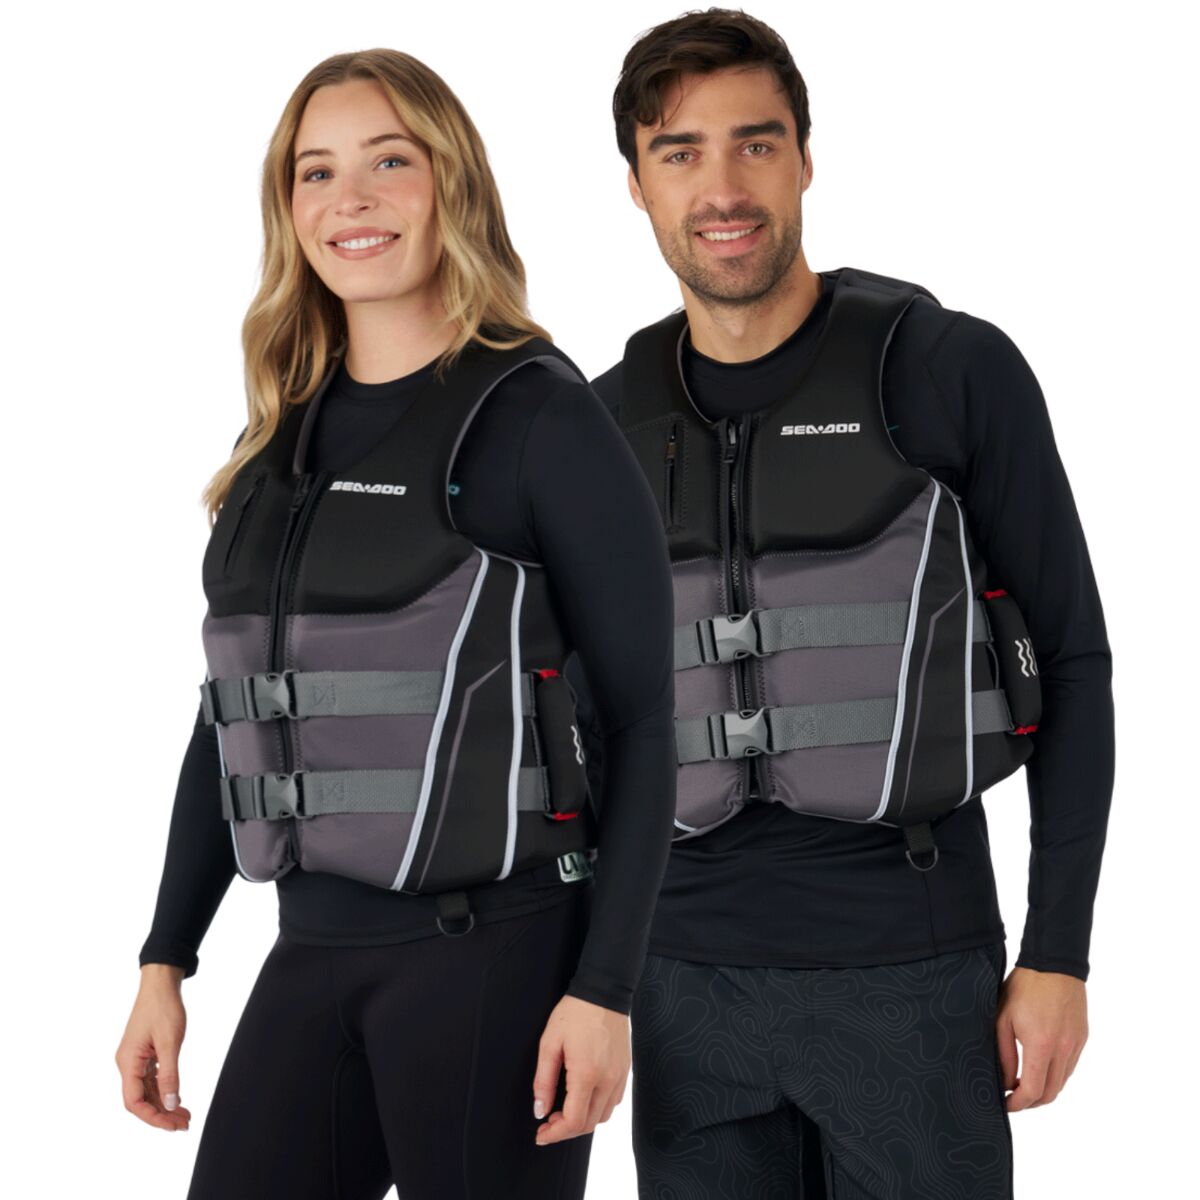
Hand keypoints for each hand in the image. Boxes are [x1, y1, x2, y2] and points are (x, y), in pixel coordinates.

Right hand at [115, 965, 192, 1130]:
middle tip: (185, 1124)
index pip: (135, 1102)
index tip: (173, 1125)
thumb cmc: (164, 1007)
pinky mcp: (143, 1053)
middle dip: (162, 1115)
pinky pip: (150, 1079)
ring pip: (146, 1091)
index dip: (153, 1117)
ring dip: (164, 1104)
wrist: (161, 982)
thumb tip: (171, 1104)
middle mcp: (127, 1063)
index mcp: (128, 1062)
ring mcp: (134, 1058)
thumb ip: (170, 1074)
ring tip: (185, 1116)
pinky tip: (177, 1097)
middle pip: (140, 1100)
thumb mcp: (171, 1042)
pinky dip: (163, 1090)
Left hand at [532, 994, 629, 1145]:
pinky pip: (613, 1101)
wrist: (604, 993)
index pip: (573, 1121)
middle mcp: (607, 1080)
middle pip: (588, 1124)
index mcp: (587, 1074)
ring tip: (563, 1111)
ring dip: (582, 1121)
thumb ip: (543, 1080)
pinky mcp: (625, 1071)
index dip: (555, 1135)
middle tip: (547, 1122)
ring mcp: (619, 1076)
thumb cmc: (575, 1013)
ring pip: (602, 1116)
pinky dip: (597, 1108)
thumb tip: (540, 1110)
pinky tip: (583, 1097)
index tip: (541, 1135)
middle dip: (565, 1130)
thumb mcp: (550, 1043)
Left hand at [995, 965, 1087, 1111]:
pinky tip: (1040, 1066)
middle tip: (1013, 1098)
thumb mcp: (1003, 1018)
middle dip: (1030, 1102)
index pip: (1033, 1091)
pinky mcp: (1082, 1039)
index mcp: (1041, 1045)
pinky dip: (1055, 1075)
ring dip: (1044, 1090)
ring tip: (1023, 1083)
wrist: (1054, 964)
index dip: (1018, 1104)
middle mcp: (1063, 1050)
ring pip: (1062, 1082)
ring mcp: (1076, 1045)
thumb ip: (1004, 1053)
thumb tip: (1004, 1081)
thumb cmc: (1024, 987)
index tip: (1005, 1104)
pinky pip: (1069, 1067)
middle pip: (1050, 1094)